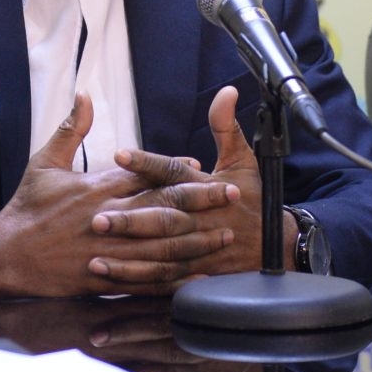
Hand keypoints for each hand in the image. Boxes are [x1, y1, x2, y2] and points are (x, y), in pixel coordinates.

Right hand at [0, 94, 238, 298]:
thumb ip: (70, 130)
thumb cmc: (26, 207)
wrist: (6, 255)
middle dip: (201, 201)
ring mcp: (108, 251)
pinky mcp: (104, 278)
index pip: (144, 175)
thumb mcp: (43, 163)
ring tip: (225, 236)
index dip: (175, 171)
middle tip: (232, 196)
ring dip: (197, 240)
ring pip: (162, 246)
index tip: (200, 166)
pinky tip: (196, 277)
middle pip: (163, 208)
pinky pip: (146, 278)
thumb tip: (84, 96)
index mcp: (96, 189)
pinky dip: (173, 278)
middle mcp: (108, 219)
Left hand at [106, 86, 292, 278]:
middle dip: (130, 219)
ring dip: (126, 255)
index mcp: (207, 188)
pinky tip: (107, 275)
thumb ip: (226, 127)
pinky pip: (161, 279)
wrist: (276, 246)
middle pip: (161, 217)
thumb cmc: (253, 199)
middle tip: (96, 216)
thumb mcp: (243, 161)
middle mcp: (199, 219)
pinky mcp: (193, 274)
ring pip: (158, 253)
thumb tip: (226, 92)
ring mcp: (197, 250)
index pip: (174, 173)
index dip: (147, 163)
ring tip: (94, 251)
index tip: (119, 154)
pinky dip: (134, 279)